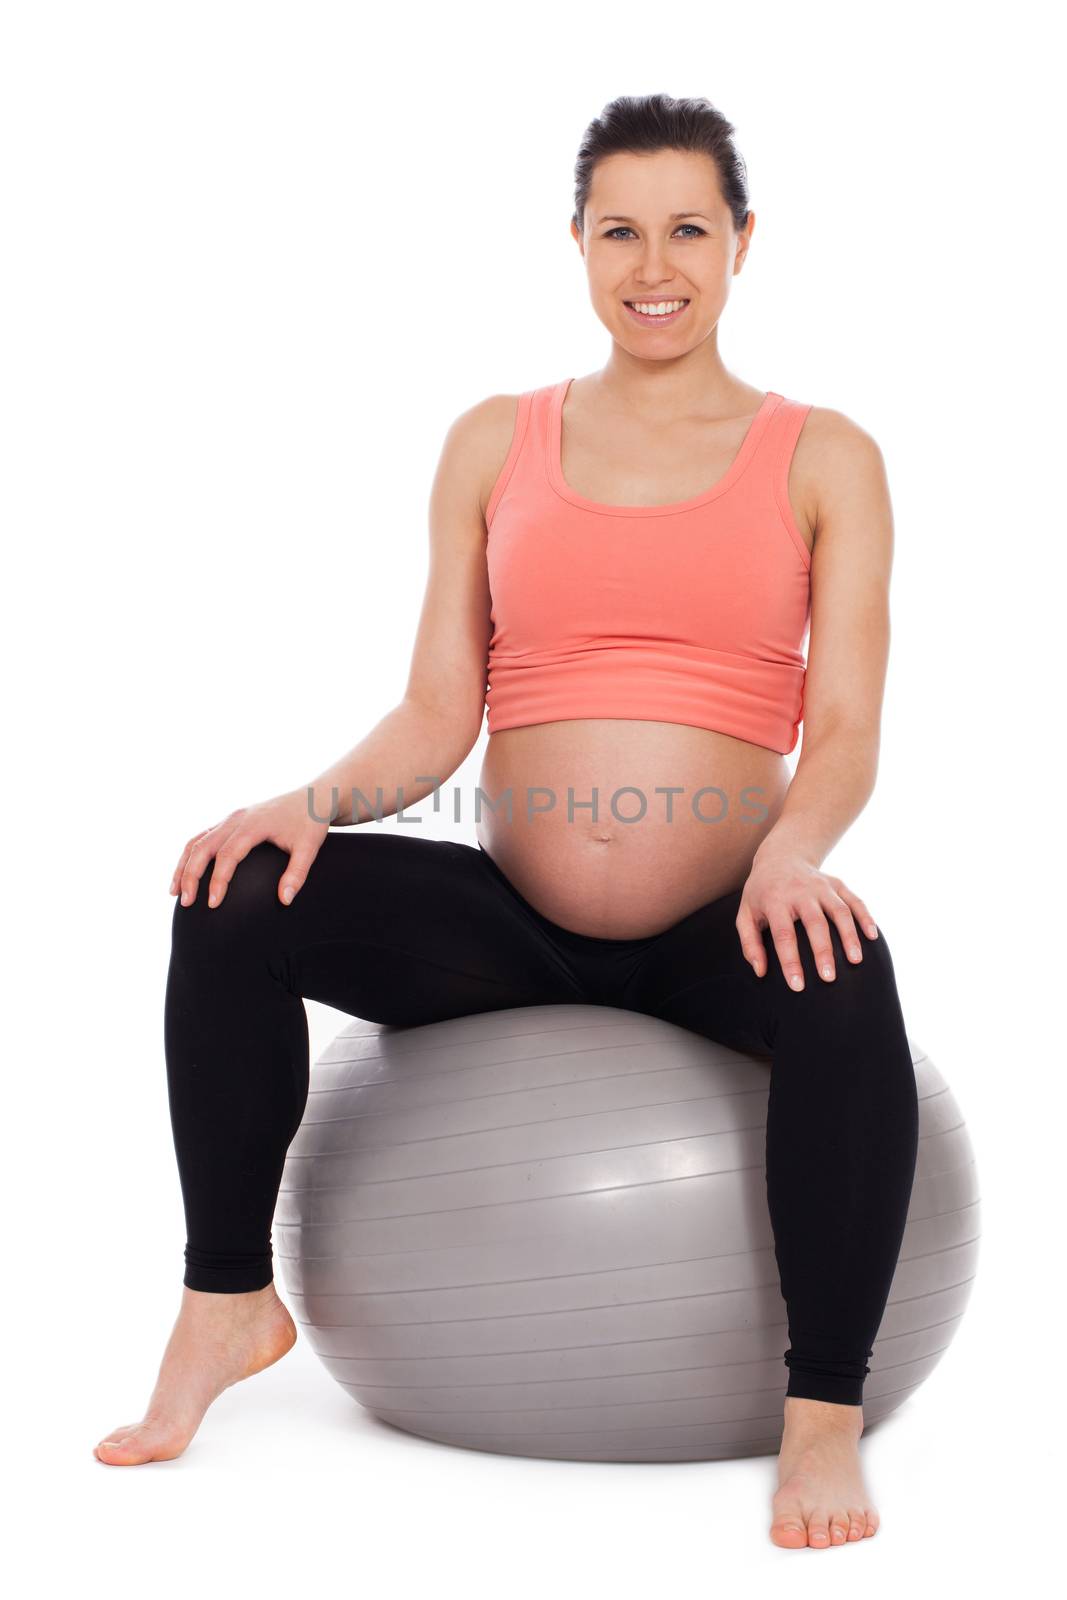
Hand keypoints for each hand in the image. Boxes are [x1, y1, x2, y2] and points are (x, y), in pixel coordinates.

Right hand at [169, 787, 331, 909]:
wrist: (312, 797)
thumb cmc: (310, 823)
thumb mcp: (309, 848)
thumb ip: (297, 874)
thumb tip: (284, 900)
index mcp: (253, 824)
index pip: (228, 855)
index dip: (218, 880)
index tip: (213, 904)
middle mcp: (236, 819)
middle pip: (203, 847)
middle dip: (190, 875)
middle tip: (186, 903)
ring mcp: (230, 818)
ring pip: (197, 841)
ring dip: (183, 866)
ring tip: (175, 892)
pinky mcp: (230, 820)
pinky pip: (203, 837)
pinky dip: (190, 856)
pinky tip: (185, 874)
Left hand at [735, 852, 878, 989]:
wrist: (780, 857)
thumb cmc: (761, 894)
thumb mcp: (746, 914)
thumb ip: (750, 944)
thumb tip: (760, 972)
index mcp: (775, 900)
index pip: (784, 934)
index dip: (791, 962)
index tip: (797, 986)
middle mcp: (800, 891)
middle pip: (815, 923)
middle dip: (823, 952)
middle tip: (829, 978)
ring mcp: (822, 885)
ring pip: (839, 911)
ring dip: (849, 936)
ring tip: (855, 961)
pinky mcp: (837, 883)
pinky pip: (855, 900)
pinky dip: (865, 917)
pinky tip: (872, 937)